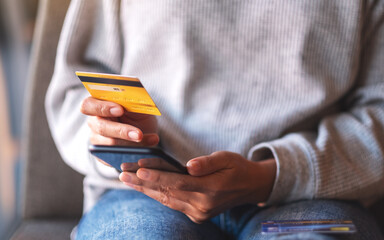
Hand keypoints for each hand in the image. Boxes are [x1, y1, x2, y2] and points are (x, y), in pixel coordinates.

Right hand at [80, 97, 158, 165]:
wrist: (145, 130)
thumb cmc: (137, 113)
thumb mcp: (136, 104)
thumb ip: (132, 101)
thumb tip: (136, 99)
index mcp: (97, 104)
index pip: (89, 105)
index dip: (103, 108)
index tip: (120, 109)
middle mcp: (94, 123)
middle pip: (101, 128)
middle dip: (122, 131)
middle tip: (138, 134)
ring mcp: (98, 140)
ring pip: (110, 145)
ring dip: (132, 144)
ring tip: (152, 140)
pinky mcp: (104, 155)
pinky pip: (117, 157)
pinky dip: (135, 154)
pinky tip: (147, 149)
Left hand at [119, 151, 275, 222]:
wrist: (250, 187)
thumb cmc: (237, 167)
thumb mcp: (227, 158)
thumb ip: (207, 163)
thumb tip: (188, 166)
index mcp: (211, 189)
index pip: (178, 183)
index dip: (157, 177)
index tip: (138, 170)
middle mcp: (203, 205)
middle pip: (167, 193)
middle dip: (143, 183)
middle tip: (122, 174)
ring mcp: (200, 213)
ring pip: (167, 200)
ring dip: (146, 190)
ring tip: (127, 179)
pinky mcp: (197, 215)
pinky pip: (173, 204)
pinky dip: (157, 195)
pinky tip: (144, 187)